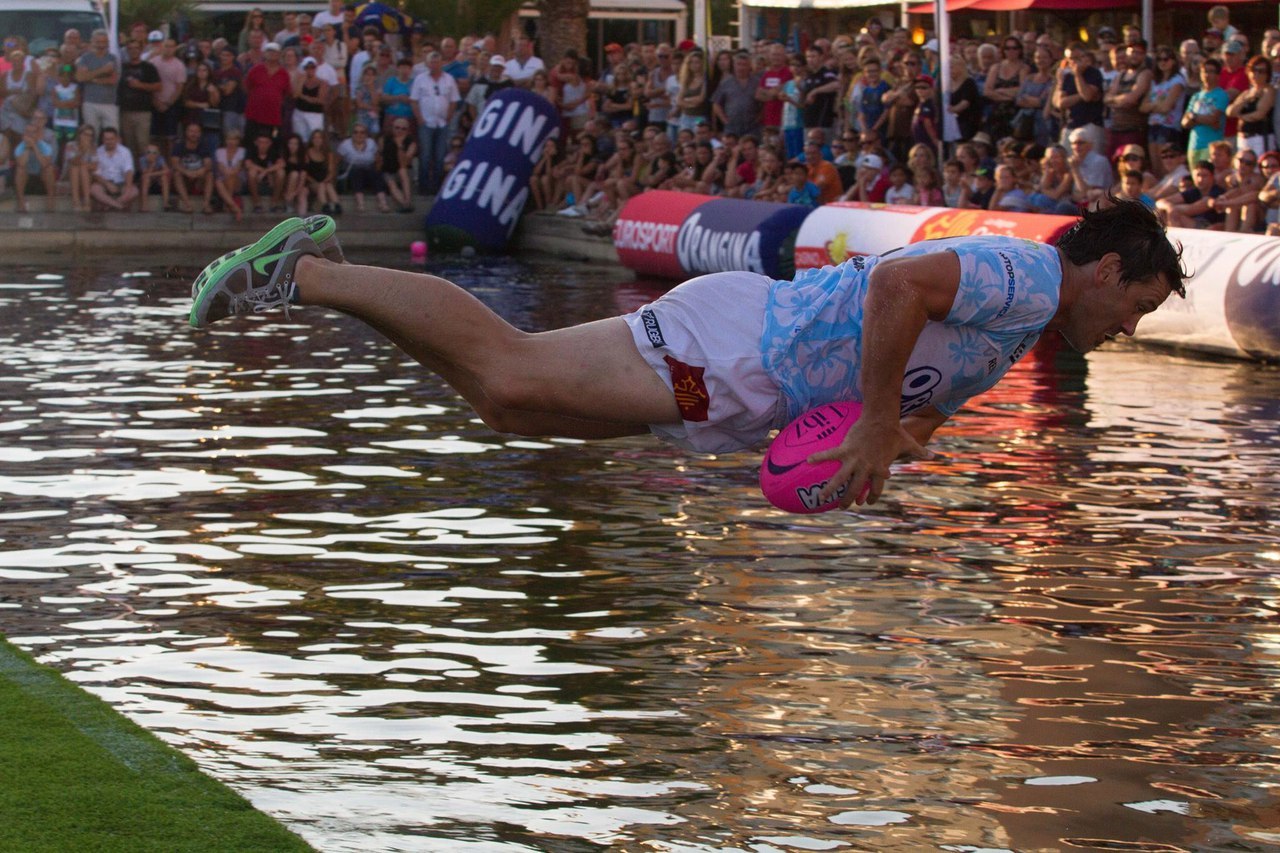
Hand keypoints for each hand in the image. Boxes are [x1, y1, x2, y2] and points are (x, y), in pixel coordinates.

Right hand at [807, 415, 933, 506]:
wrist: (882, 418)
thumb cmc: (895, 431)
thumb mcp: (909, 444)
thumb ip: (920, 452)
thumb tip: (935, 456)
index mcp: (880, 470)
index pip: (876, 489)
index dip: (872, 497)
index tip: (867, 502)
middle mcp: (866, 468)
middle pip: (856, 490)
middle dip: (849, 500)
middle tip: (843, 506)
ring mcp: (855, 460)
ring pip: (841, 479)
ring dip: (831, 489)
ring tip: (821, 498)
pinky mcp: (845, 449)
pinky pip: (830, 455)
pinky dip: (819, 458)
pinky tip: (808, 461)